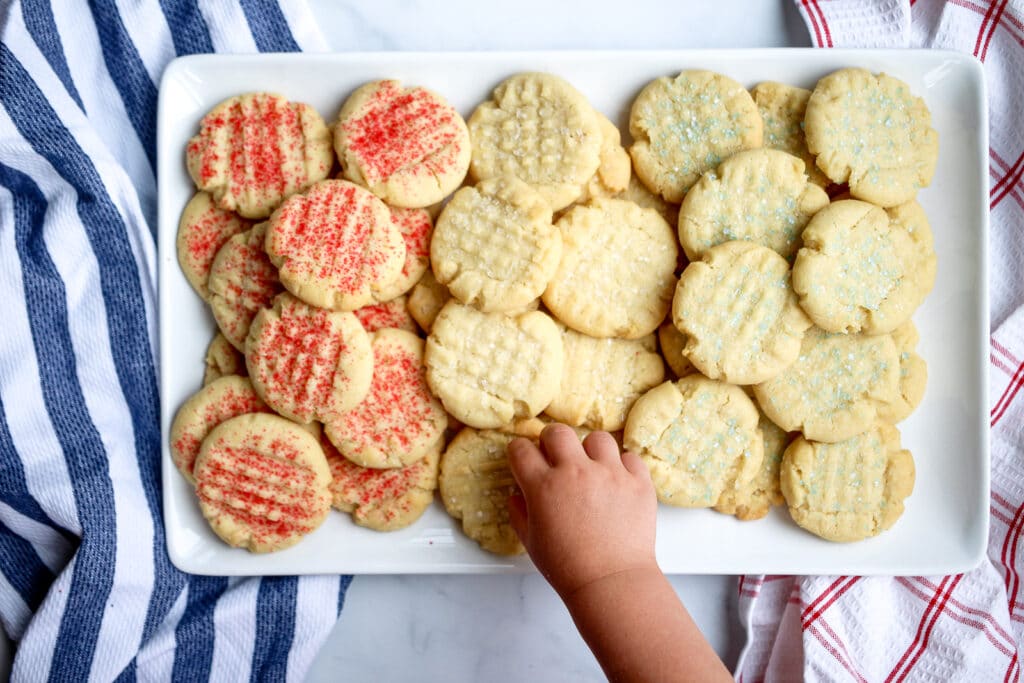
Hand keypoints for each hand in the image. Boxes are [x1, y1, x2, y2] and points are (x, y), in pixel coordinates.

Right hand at [507, 424, 658, 597]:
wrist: (611, 583)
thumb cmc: (567, 567)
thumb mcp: (531, 542)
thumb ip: (519, 513)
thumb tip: (518, 495)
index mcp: (543, 486)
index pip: (521, 449)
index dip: (520, 452)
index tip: (525, 458)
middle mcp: (575, 473)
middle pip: (557, 432)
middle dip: (552, 442)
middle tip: (558, 459)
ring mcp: (609, 474)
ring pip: (597, 439)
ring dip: (591, 452)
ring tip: (593, 470)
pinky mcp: (638, 482)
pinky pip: (630, 457)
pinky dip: (624, 467)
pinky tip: (618, 483)